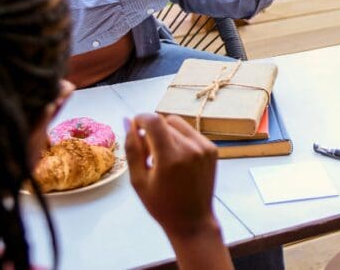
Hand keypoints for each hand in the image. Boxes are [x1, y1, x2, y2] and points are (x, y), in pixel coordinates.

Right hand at [125, 114, 222, 242]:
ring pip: (179, 124)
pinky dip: (181, 139)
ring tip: (162, 156)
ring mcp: (204, 148)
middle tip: (148, 153)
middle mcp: (190, 148)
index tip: (134, 127)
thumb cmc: (161, 205)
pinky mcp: (212, 149)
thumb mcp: (138, 180)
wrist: (192, 221)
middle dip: (152, 131)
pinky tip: (177, 159)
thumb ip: (132, 149)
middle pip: (165, 122)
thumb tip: (127, 121)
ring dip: (167, 133)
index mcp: (170, 157)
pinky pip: (191, 133)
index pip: (154, 121)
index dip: (141, 119)